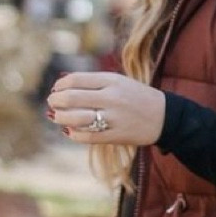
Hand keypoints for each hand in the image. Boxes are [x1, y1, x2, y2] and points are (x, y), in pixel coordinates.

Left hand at [46, 69, 165, 147]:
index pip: (75, 79)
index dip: (60, 85)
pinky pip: (86, 136)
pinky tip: (69, 130)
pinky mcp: (115, 136)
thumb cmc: (136, 96)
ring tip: (56, 116)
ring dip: (60, 118)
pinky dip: (73, 133)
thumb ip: (93, 81)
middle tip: (52, 102)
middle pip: (72, 98)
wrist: (163, 116)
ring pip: (76, 118)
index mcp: (112, 80)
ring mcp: (113, 118)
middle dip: (55, 100)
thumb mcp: (118, 81)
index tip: (57, 88)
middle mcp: (111, 98)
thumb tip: (63, 82)